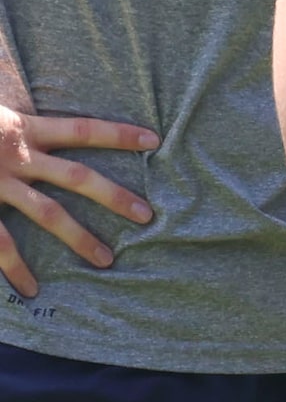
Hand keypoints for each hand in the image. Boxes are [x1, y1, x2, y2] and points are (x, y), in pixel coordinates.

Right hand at [0, 105, 158, 298]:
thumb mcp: (0, 113)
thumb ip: (17, 118)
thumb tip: (42, 124)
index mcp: (21, 128)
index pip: (81, 129)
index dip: (118, 134)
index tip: (153, 140)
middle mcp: (15, 155)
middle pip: (77, 177)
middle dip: (115, 196)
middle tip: (148, 216)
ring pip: (46, 214)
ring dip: (79, 238)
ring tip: (107, 260)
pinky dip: (14, 267)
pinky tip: (31, 288)